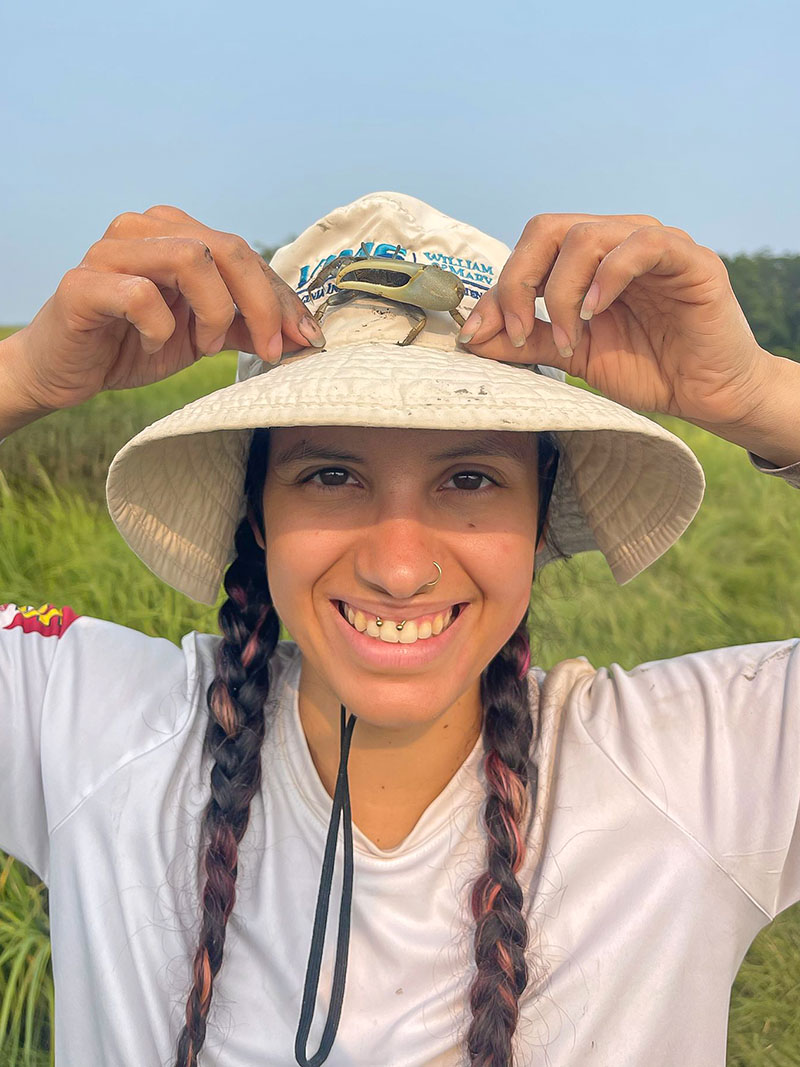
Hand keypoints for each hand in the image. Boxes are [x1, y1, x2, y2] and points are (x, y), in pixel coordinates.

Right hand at [9, 205, 323, 412]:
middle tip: (270, 350)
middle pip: (227, 247)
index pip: (245, 254)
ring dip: (213, 311)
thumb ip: (243, 325)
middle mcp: (144, 231)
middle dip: (262, 303)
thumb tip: (301, 334)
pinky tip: (153, 346)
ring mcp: (111, 252)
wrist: (65, 371)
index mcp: (175, 234)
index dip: (282, 297)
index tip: (306, 337)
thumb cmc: (132, 345)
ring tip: (203, 345)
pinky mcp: (83, 283)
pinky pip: (140, 295)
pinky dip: (160, 328)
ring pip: (190, 259)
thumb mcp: (201, 336)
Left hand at [459, 213, 769, 429]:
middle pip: (548, 229)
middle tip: (519, 335)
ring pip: (587, 236)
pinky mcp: (689, 259)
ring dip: (563, 292)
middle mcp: (617, 240)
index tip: (479, 336)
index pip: (530, 250)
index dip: (499, 290)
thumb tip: (472, 337)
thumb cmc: (647, 368)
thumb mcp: (574, 355)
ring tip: (571, 339)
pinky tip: (596, 313)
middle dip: (520, 284)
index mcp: (588, 258)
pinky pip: (641, 246)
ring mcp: (653, 244)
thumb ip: (528, 340)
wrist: (706, 394)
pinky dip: (608, 277)